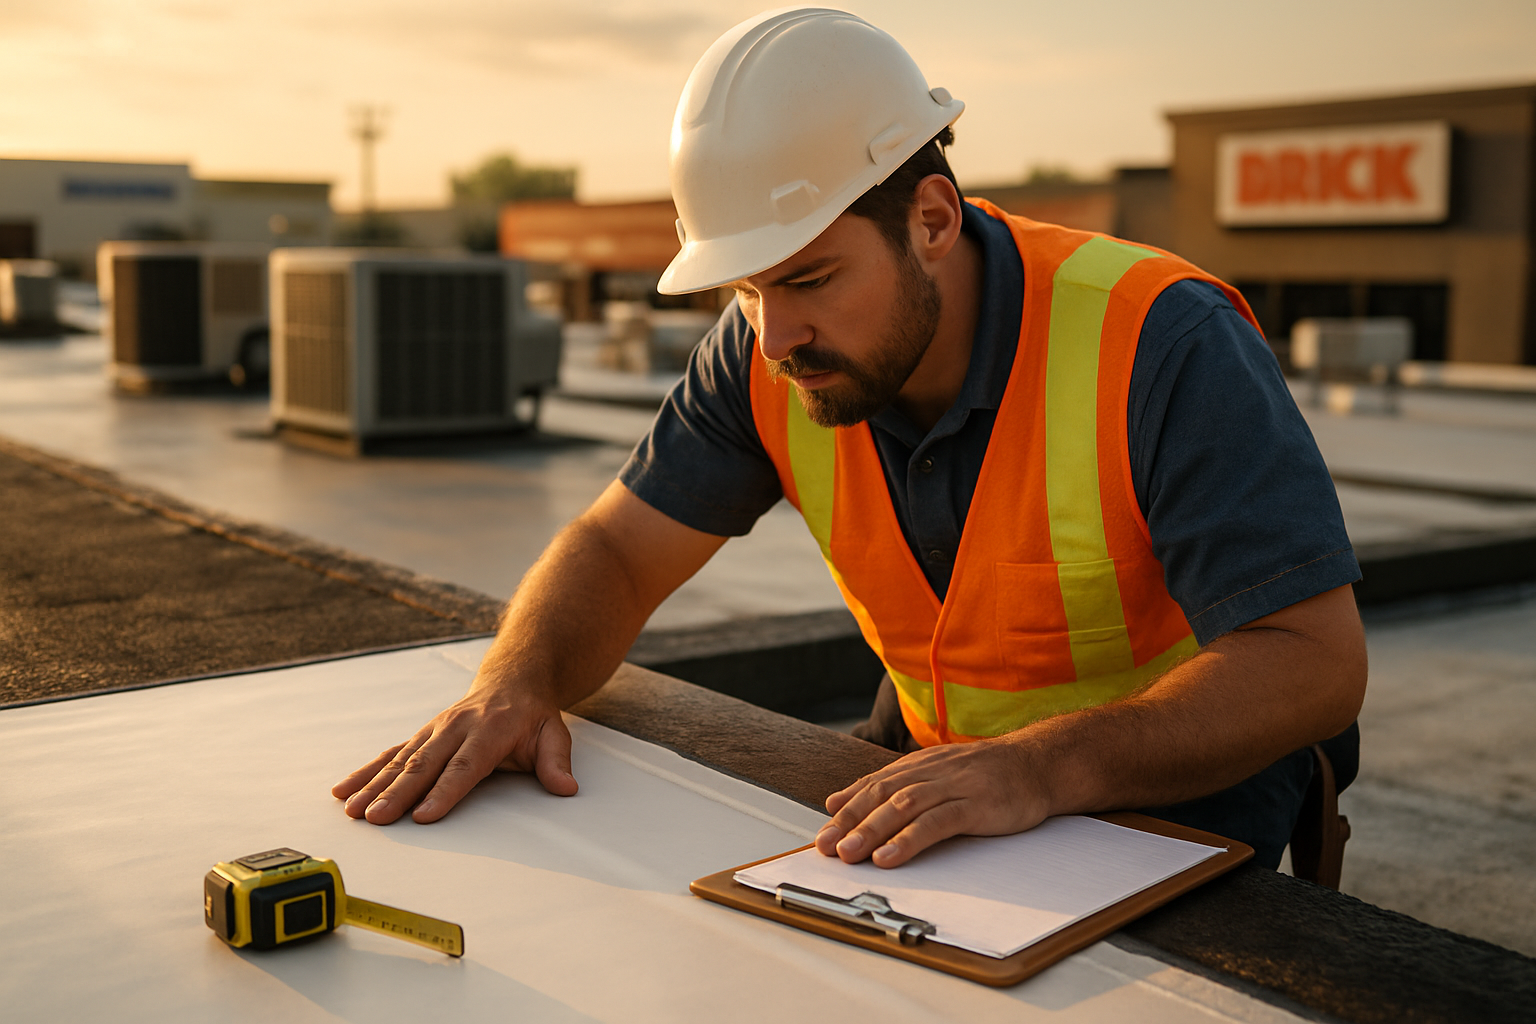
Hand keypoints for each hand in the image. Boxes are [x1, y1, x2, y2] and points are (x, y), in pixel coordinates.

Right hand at [330, 688, 577, 824]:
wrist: (512, 678)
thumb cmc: (533, 714)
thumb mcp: (554, 733)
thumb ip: (556, 762)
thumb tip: (566, 788)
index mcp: (488, 730)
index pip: (464, 767)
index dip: (444, 792)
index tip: (424, 816)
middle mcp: (455, 728)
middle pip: (424, 765)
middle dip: (398, 794)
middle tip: (377, 819)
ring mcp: (434, 730)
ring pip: (400, 760)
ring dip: (374, 786)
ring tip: (352, 810)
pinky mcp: (421, 735)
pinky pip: (390, 753)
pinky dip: (365, 772)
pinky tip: (342, 790)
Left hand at [813, 737, 1050, 867]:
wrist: (1038, 763)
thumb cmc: (986, 774)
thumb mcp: (933, 773)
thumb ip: (888, 786)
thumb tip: (837, 799)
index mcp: (918, 766)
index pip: (872, 787)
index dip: (845, 811)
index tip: (822, 837)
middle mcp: (931, 772)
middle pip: (882, 795)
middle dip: (851, 823)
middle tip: (828, 849)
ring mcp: (954, 786)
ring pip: (904, 806)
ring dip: (874, 831)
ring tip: (851, 855)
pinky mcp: (976, 804)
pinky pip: (938, 822)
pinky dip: (910, 839)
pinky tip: (891, 856)